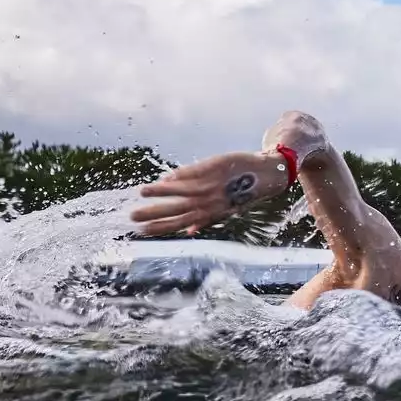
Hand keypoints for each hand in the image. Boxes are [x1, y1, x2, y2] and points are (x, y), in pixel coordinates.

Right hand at [130, 151, 289, 235]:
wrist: (267, 174)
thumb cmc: (245, 192)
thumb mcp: (228, 211)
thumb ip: (208, 220)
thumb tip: (189, 232)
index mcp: (210, 215)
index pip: (180, 224)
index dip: (160, 228)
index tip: (142, 231)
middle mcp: (210, 203)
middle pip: (176, 211)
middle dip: (153, 214)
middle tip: (133, 217)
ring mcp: (212, 186)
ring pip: (182, 191)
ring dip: (161, 193)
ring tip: (142, 192)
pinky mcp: (215, 168)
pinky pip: (192, 173)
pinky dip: (177, 177)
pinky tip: (163, 179)